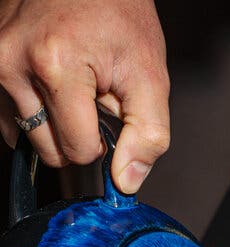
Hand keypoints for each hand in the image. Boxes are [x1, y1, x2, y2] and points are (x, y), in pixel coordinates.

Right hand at [0, 0, 169, 192]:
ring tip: (73, 82)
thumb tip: (126, 182)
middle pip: (49, 149)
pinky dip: (35, 109)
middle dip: (75, 131)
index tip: (108, 111)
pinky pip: (10, 115)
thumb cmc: (119, 12)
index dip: (101, 142)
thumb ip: (147, 135)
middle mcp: (14, 61)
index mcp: (55, 64)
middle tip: (91, 91)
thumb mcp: (150, 75)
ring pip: (27, 135)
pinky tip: (51, 82)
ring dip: (54, 120)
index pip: (78, 151)